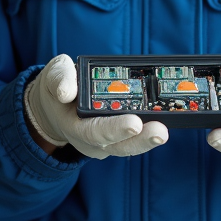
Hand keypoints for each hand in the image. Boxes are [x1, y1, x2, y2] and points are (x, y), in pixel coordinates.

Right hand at [24, 54, 168, 159]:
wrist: (58, 102)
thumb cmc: (59, 86)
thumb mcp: (54, 75)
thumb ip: (59, 79)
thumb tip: (67, 92)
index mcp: (73, 125)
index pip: (95, 132)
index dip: (115, 129)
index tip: (134, 123)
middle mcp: (91, 140)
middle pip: (118, 146)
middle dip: (140, 139)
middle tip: (160, 132)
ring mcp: (106, 142)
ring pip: (129, 146)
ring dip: (148, 140)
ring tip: (164, 131)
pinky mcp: (118, 138)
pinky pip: (135, 139)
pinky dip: (149, 133)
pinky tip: (166, 123)